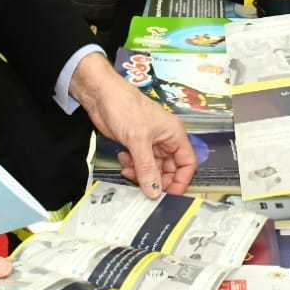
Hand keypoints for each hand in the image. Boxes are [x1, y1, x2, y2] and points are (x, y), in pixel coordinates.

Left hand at [70, 52, 195, 197]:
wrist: (102, 95)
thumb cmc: (125, 107)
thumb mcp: (138, 140)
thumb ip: (147, 168)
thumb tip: (154, 192)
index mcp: (174, 134)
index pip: (187, 163)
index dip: (181, 180)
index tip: (169, 194)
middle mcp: (165, 140)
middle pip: (170, 170)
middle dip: (156, 179)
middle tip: (143, 187)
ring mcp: (150, 143)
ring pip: (152, 169)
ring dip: (141, 174)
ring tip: (128, 170)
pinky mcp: (136, 145)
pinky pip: (139, 164)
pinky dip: (132, 167)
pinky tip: (123, 159)